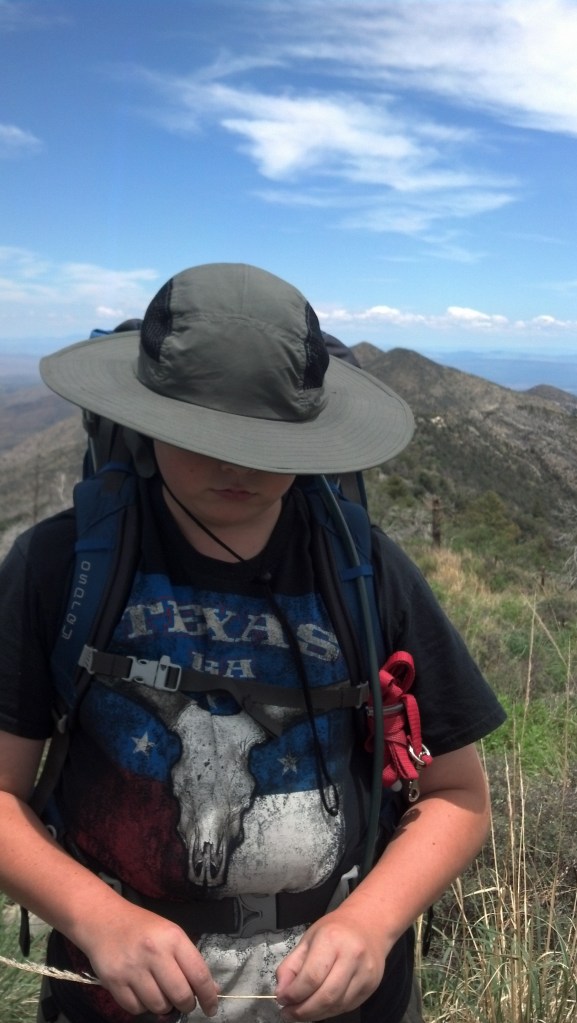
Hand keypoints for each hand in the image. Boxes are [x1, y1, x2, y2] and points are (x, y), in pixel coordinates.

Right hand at [76, 901, 218, 1017]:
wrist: (104, 919)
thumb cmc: (142, 927)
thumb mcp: (170, 933)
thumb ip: (189, 960)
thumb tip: (210, 990)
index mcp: (173, 938)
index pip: (198, 974)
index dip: (208, 996)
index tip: (211, 1007)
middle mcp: (154, 953)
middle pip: (180, 995)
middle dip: (187, 1005)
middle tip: (184, 1002)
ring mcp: (133, 968)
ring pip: (159, 1006)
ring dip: (164, 1006)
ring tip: (161, 994)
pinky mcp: (114, 982)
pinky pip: (136, 1009)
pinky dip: (143, 1006)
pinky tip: (142, 993)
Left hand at [275, 906, 385, 1020]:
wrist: (368, 924)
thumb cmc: (335, 930)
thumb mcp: (308, 939)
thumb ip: (290, 966)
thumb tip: (281, 992)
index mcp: (332, 939)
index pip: (311, 977)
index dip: (294, 994)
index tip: (281, 999)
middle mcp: (352, 956)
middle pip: (325, 996)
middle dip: (303, 1011)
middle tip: (289, 1013)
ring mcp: (365, 973)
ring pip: (337, 1006)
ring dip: (315, 1014)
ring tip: (301, 1011)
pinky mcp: (371, 986)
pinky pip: (347, 1006)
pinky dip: (330, 1011)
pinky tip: (320, 1006)